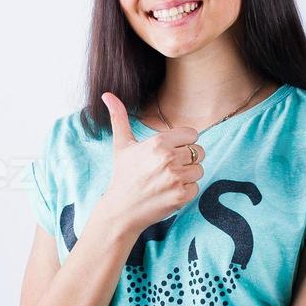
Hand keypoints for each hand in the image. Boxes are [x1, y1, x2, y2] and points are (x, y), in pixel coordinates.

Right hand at [93, 91, 205, 233]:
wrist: (121, 210)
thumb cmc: (123, 176)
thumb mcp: (121, 145)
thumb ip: (119, 117)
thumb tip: (107, 94)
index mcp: (159, 143)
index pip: (192, 135)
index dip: (183, 143)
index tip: (170, 153)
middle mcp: (169, 158)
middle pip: (199, 152)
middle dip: (186, 160)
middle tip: (167, 169)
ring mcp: (176, 178)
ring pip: (199, 170)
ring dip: (187, 176)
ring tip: (168, 181)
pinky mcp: (182, 196)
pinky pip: (196, 187)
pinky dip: (186, 191)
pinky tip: (169, 192)